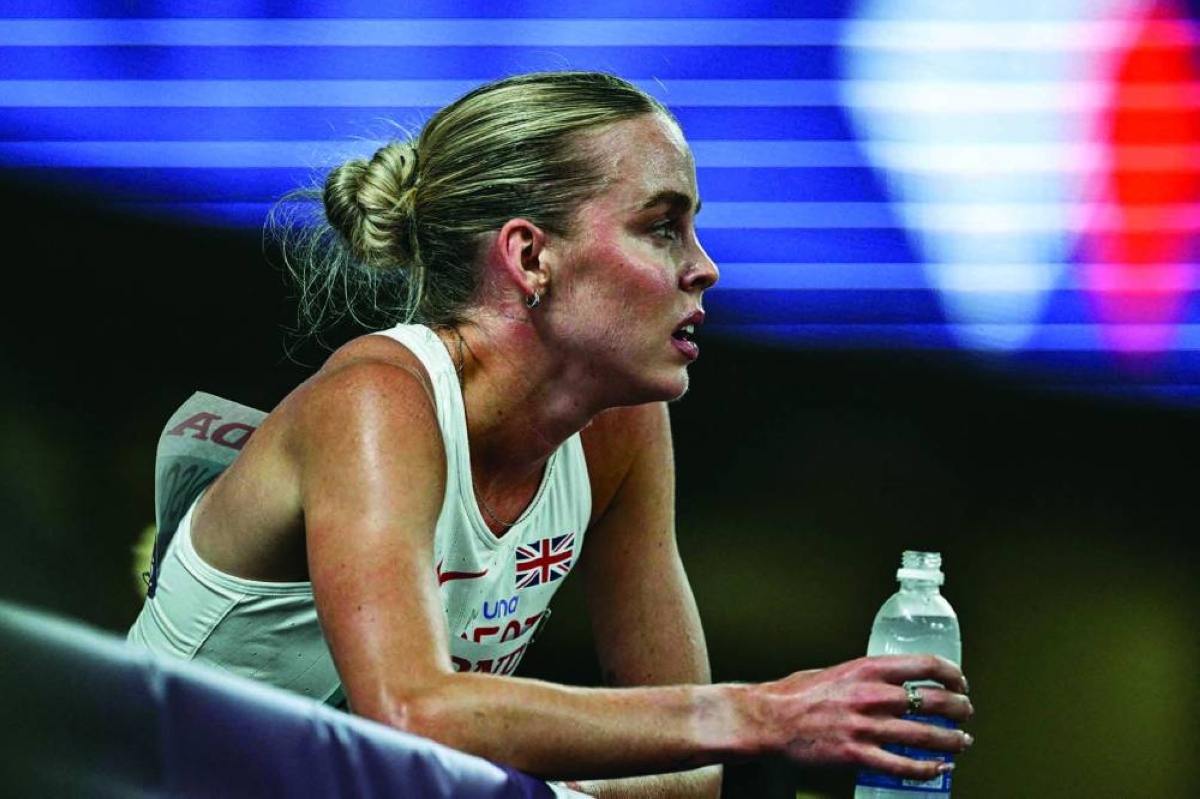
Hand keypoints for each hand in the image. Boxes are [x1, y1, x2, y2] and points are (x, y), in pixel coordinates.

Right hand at [756, 655, 972, 780]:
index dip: (951, 674)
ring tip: (962, 743)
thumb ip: (866, 677)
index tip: (959, 682)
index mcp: (867, 669)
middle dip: (959, 709)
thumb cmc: (796, 695)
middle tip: (965, 713)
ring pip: (925, 736)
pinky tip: (939, 768)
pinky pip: (903, 766)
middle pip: (934, 701)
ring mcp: (866, 727)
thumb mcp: (836, 672)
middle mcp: (871, 696)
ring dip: (952, 741)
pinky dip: (927, 769)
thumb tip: (891, 683)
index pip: (925, 665)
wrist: (768, 719)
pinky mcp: (858, 755)